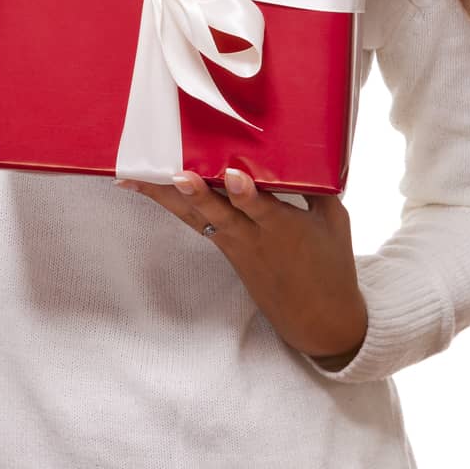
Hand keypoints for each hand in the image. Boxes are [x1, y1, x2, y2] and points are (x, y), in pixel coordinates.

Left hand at [115, 168, 367, 367]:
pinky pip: (198, 223)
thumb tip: (307, 147)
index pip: (262, 208)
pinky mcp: (226, 250)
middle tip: (175, 176)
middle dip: (197, 195)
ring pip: (196, 218)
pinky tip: (152, 189)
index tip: (233, 175)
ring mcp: (235, 246)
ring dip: (166, 198)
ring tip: (134, 179)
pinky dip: (175, 205)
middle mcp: (253, 238)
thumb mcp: (335, 222)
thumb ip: (317, 185)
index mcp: (283, 229)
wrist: (318, 321)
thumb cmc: (331, 267)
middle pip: (219, 213)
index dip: (246, 193)